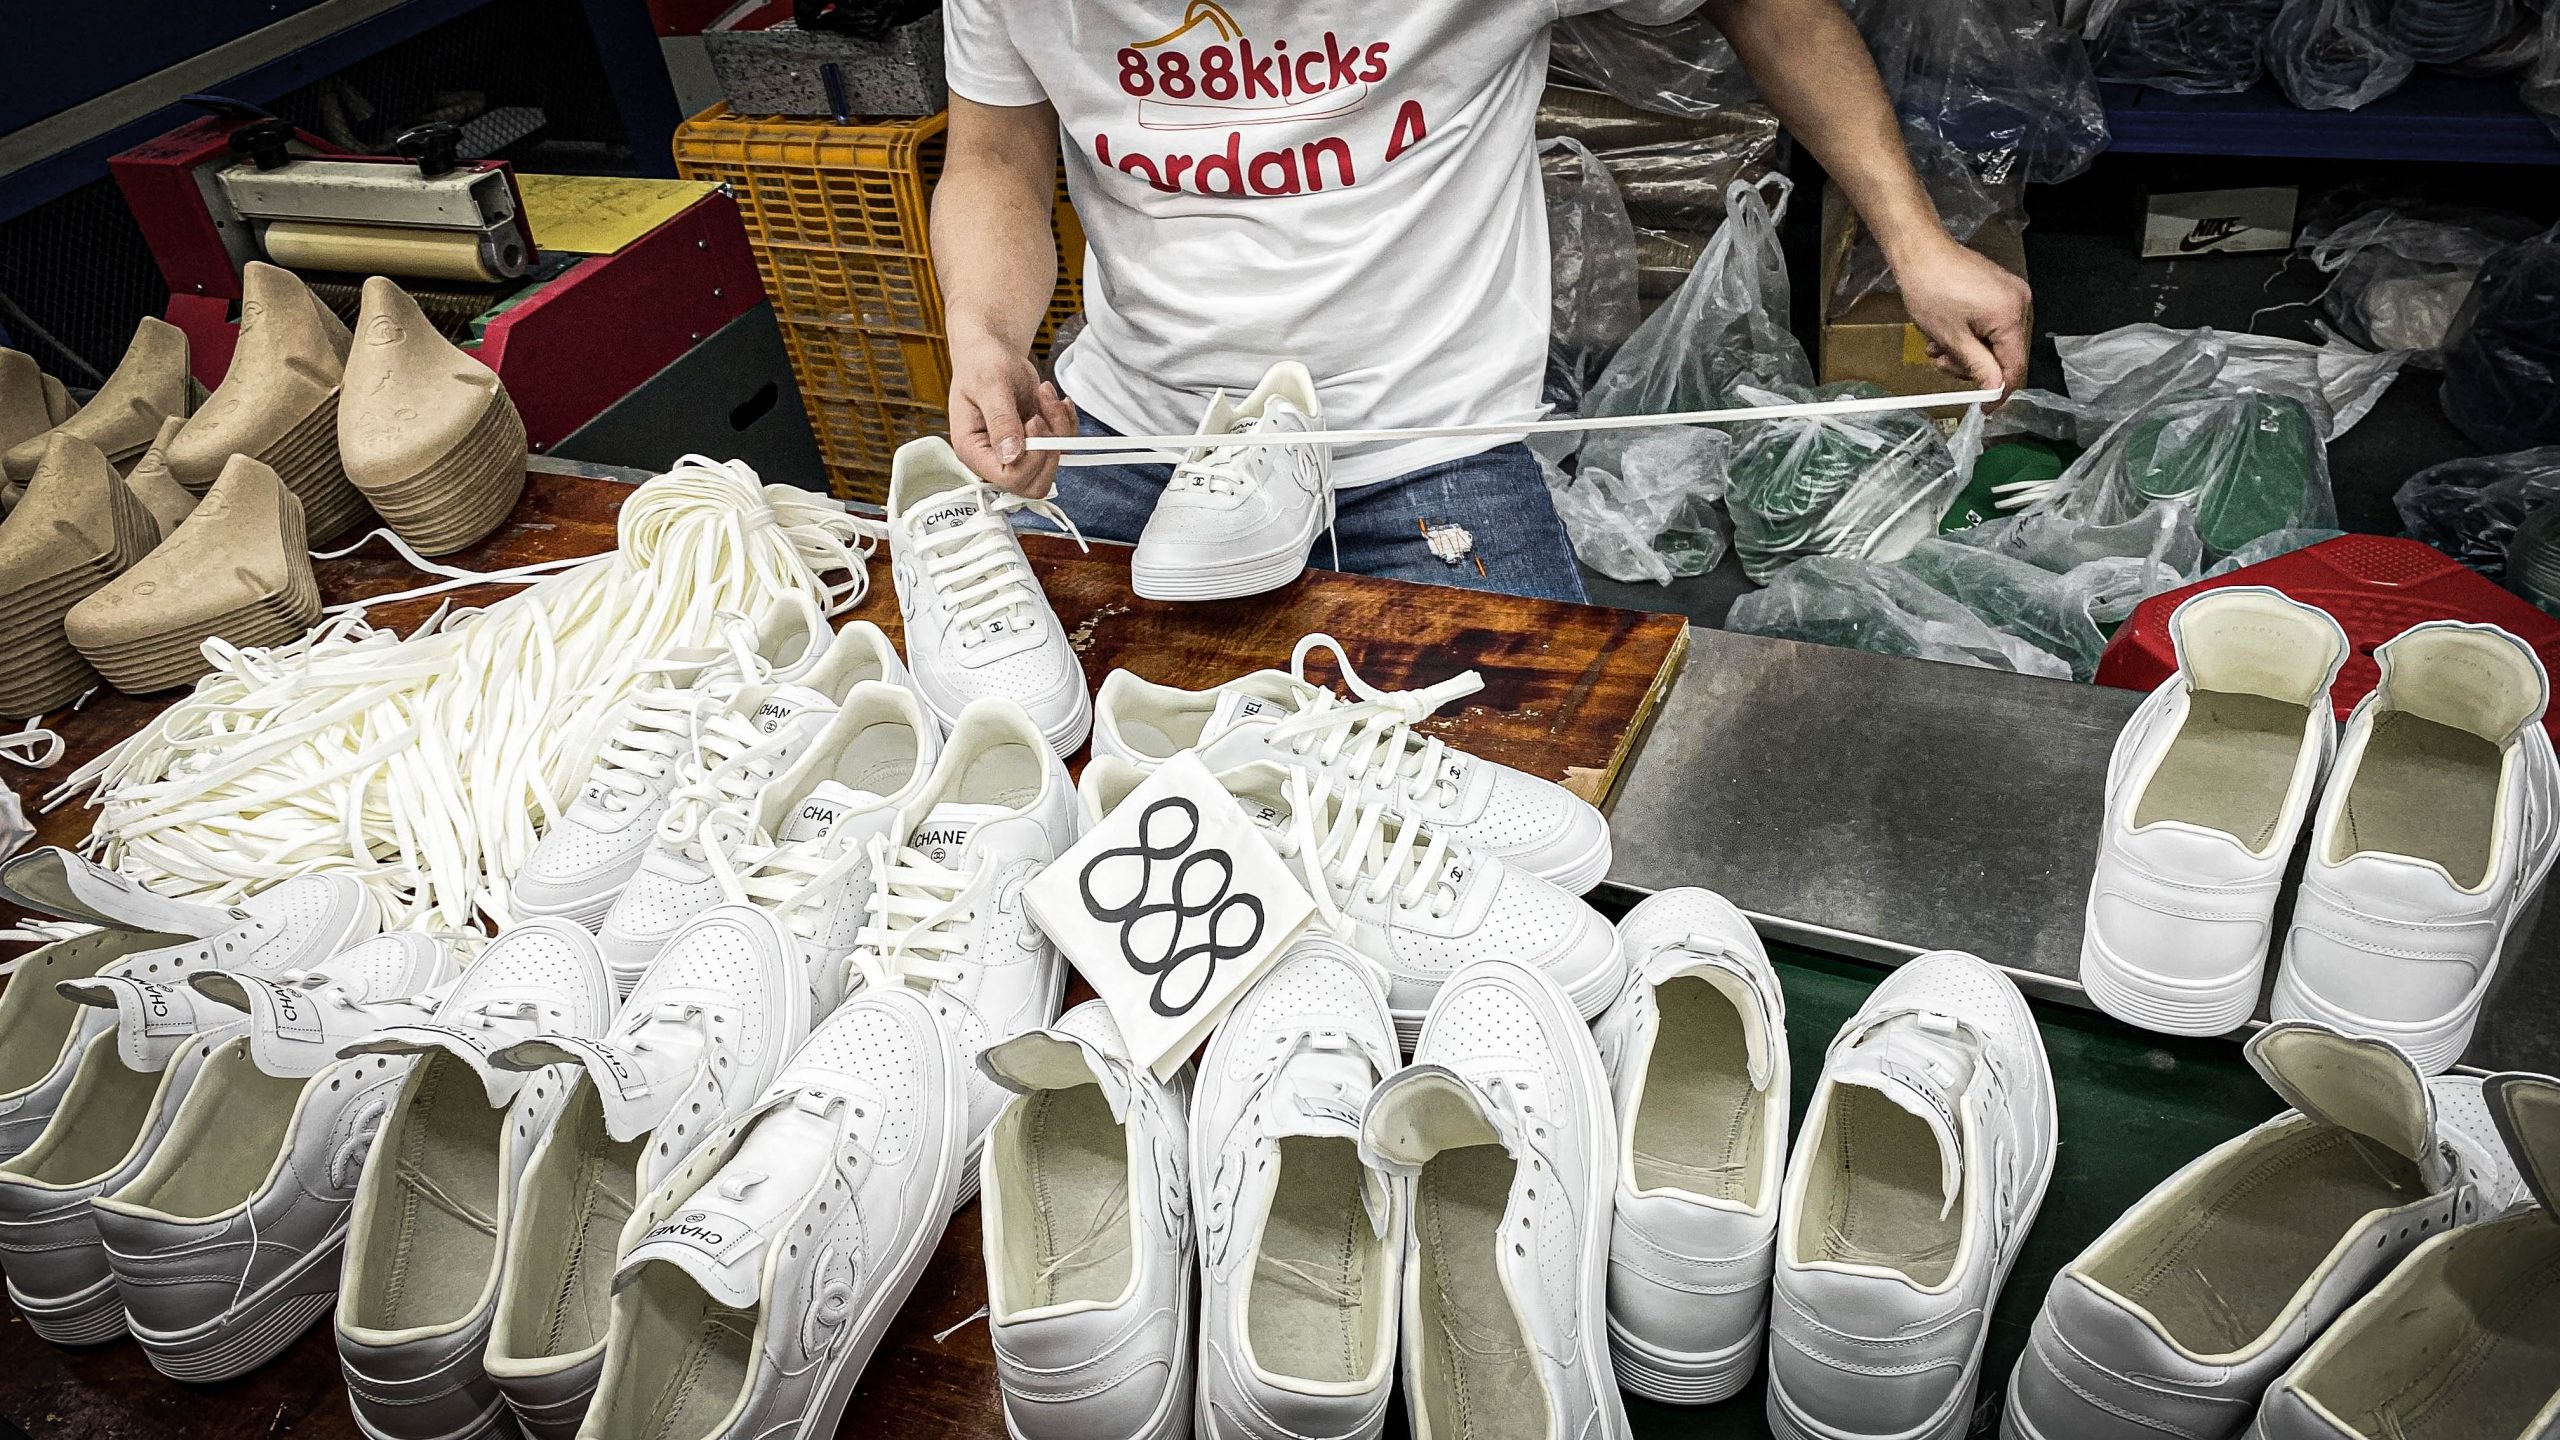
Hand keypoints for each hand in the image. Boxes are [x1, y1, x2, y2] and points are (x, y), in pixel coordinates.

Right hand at [947, 330, 1076, 497]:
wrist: (992, 351)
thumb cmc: (982, 363)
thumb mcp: (990, 385)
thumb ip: (1001, 420)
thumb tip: (1011, 455)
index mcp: (973, 450)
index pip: (1009, 478)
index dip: (1031, 457)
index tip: (1033, 422)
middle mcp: (994, 457)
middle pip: (1034, 483)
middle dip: (1048, 447)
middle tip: (1041, 415)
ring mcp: (1016, 452)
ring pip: (1052, 463)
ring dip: (1058, 428)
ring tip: (1044, 397)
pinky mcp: (1034, 442)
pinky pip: (1062, 446)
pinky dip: (1065, 423)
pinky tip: (1053, 401)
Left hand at [1889, 236, 2031, 393]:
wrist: (1920, 252)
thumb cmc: (1931, 288)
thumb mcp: (1952, 338)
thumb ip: (1978, 367)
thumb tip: (1995, 390)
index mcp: (2010, 315)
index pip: (2014, 367)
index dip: (1999, 391)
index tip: (1985, 407)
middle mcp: (2018, 303)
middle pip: (2004, 354)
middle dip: (1972, 365)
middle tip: (1944, 363)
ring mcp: (2010, 294)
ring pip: (1993, 341)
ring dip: (1966, 350)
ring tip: (1939, 345)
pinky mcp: (1999, 289)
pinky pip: (1990, 324)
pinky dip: (1969, 334)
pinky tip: (1946, 332)